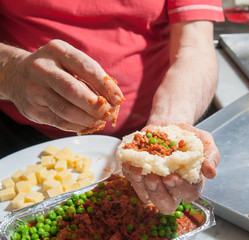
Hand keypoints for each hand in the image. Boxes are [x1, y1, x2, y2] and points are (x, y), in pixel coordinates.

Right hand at [0, 40, 123, 132]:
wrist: (15, 75)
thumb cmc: (54, 68)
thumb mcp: (68, 61)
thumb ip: (89, 75)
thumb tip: (114, 98)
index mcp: (58, 51)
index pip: (87, 68)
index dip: (106, 86)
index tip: (118, 98)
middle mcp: (43, 68)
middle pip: (75, 91)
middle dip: (97, 106)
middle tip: (110, 113)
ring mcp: (35, 89)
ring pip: (67, 110)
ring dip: (89, 119)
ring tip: (101, 121)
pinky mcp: (32, 109)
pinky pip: (59, 121)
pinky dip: (78, 125)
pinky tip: (88, 125)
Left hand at [122, 123, 219, 213]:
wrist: (171, 127)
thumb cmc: (189, 138)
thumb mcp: (204, 141)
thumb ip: (211, 155)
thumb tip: (211, 173)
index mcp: (191, 184)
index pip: (188, 194)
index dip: (179, 189)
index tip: (170, 177)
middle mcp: (172, 190)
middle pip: (166, 205)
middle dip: (158, 193)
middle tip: (152, 178)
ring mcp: (155, 186)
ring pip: (146, 196)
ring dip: (140, 184)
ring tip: (138, 168)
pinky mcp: (140, 178)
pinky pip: (132, 183)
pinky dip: (129, 173)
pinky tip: (128, 162)